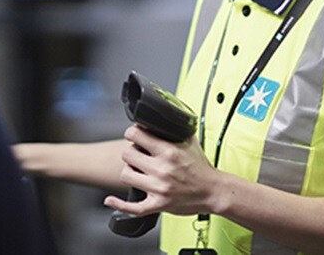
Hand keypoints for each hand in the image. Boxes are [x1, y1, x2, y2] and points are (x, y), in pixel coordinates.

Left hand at [103, 124, 223, 216]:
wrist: (213, 191)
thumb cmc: (201, 167)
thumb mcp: (189, 140)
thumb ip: (173, 128)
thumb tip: (160, 116)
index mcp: (168, 151)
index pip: (136, 134)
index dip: (132, 133)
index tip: (133, 135)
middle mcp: (162, 169)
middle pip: (127, 154)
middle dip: (130, 153)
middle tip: (137, 155)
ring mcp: (159, 188)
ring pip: (126, 175)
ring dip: (129, 172)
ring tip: (137, 171)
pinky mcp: (158, 204)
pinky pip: (133, 207)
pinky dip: (119, 204)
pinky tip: (111, 200)